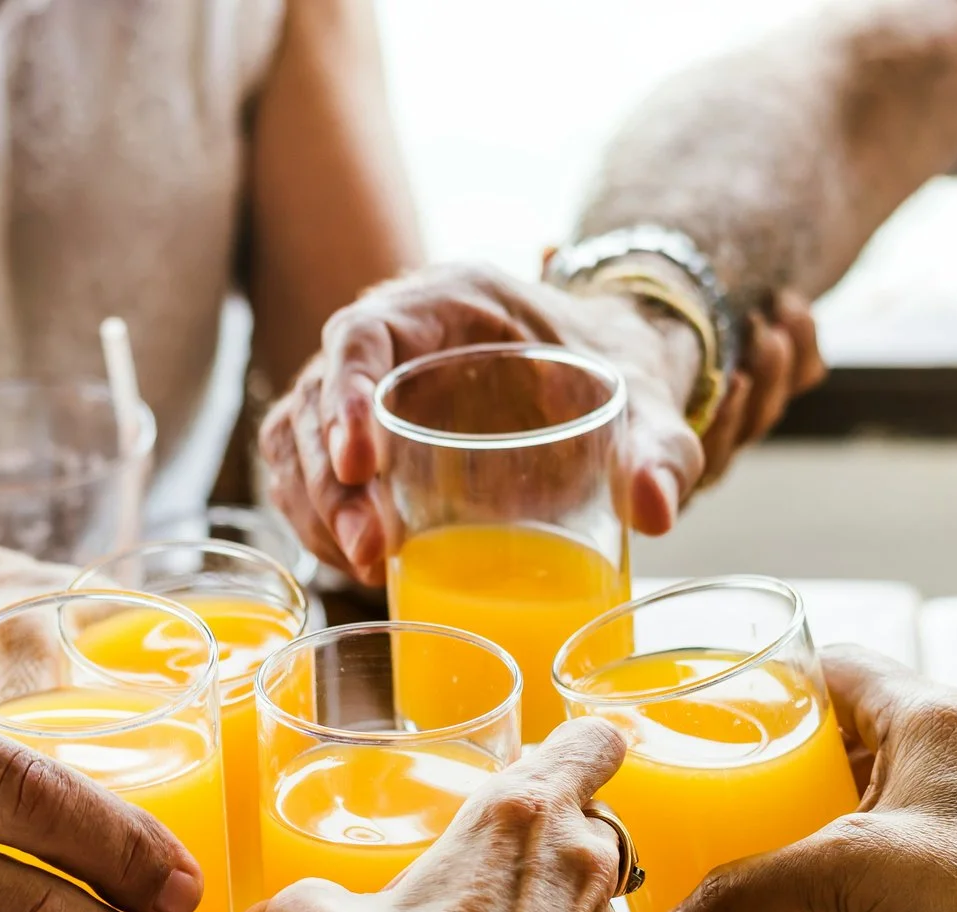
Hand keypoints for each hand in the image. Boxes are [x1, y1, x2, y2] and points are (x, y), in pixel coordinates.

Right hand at [261, 262, 821, 582]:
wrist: (604, 383)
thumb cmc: (617, 380)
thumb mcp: (651, 407)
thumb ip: (660, 449)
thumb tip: (658, 510)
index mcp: (447, 302)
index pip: (364, 332)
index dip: (345, 393)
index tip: (360, 462)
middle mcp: (391, 338)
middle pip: (315, 398)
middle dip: (328, 479)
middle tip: (370, 547)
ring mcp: (366, 390)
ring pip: (295, 441)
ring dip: (315, 508)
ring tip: (364, 564)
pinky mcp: (361, 440)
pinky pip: (306, 475)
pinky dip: (317, 520)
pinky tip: (358, 563)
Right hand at [640, 648, 956, 911]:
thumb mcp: (846, 876)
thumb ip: (745, 898)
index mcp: (930, 719)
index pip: (834, 668)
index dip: (769, 684)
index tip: (709, 716)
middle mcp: (953, 764)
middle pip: (841, 751)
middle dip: (773, 782)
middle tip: (709, 806)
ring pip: (862, 828)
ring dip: (803, 857)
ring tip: (739, 881)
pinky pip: (885, 898)